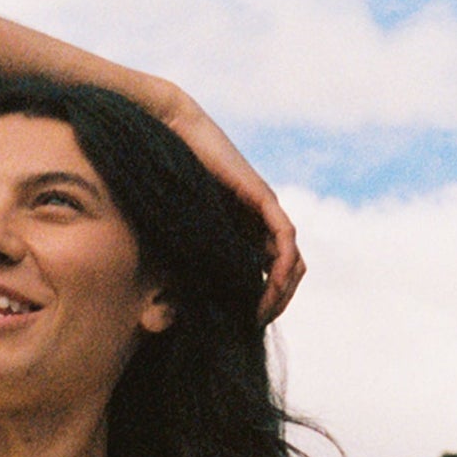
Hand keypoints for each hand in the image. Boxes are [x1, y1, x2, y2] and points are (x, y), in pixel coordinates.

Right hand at [161, 91, 304, 321]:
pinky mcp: (262, 198)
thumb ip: (183, 263)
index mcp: (242, 232)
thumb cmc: (163, 179)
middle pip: (289, 272)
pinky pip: (286, 238)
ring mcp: (264, 211)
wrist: (169, 132)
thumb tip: (166, 315)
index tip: (247, 324)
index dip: (266, 302)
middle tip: (255, 323)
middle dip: (277, 302)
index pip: (271, 274)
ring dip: (283, 292)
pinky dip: (283, 266)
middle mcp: (259, 223)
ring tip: (261, 312)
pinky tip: (268, 287)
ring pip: (293, 260)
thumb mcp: (176, 232)